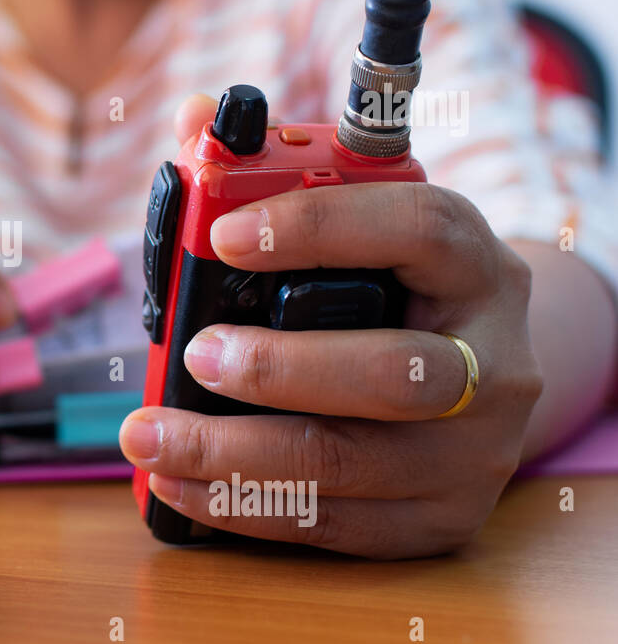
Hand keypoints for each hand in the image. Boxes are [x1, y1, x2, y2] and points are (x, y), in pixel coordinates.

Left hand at [119, 96, 543, 558]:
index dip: (319, 227)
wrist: (478, 378)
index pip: (417, 228)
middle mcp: (493, 357)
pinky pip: (339, 525)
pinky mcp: (443, 518)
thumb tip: (190, 118)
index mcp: (472, 261)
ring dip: (236, 453)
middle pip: (396, 371)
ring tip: (150, 437)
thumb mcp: (357, 226)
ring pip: (355, 462)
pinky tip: (181, 487)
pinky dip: (248, 510)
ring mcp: (476, 449)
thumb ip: (273, 174)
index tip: (221, 234)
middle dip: (280, 368)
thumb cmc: (391, 289)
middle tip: (194, 353)